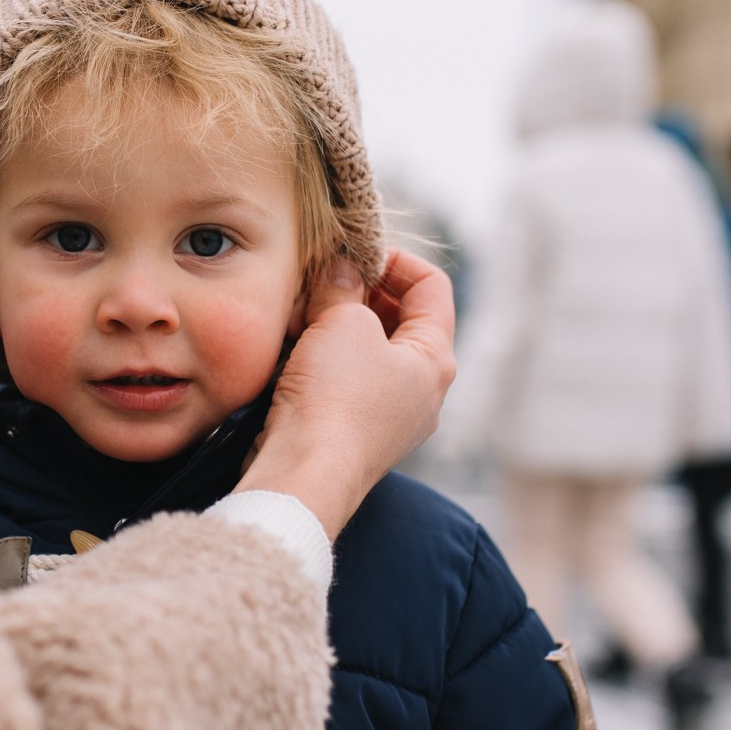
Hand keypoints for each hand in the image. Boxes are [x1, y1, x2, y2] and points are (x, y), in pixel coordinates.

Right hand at [238, 249, 456, 538]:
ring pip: (369, 350)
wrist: (304, 475)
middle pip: (401, 318)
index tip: (352, 254)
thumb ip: (344, 286)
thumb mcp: (343, 323)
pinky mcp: (356, 433)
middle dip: (360, 292)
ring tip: (303, 311)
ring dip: (337, 324)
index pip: (432, 287)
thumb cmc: (335, 400)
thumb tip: (341, 267)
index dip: (394, 260)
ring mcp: (391, 416)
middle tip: (321, 280)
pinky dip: (325, 357)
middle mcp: (422, 390)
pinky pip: (347, 381)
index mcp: (436, 359)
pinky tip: (294, 349)